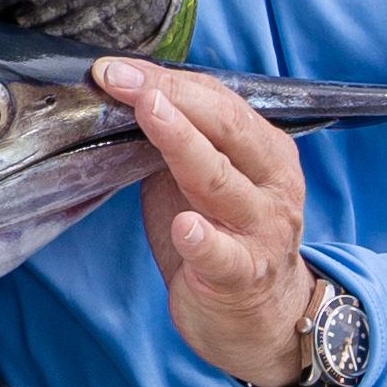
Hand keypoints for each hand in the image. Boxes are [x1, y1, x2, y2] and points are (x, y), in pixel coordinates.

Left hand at [94, 59, 317, 386]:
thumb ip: (177, 144)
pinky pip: (223, 255)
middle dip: (171, 97)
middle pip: (225, 128)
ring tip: (150, 115)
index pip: (217, 102)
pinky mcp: (242, 275)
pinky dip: (204, 239)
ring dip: (184, 144)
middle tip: (123, 79)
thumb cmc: (223, 237)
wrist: (259, 319)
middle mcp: (270, 184)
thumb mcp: (200, 182)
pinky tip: (186, 227)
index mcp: (264, 152)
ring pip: (222, 181)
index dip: (166, 80)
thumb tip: (123, 99)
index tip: (115, 68)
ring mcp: (260, 230)